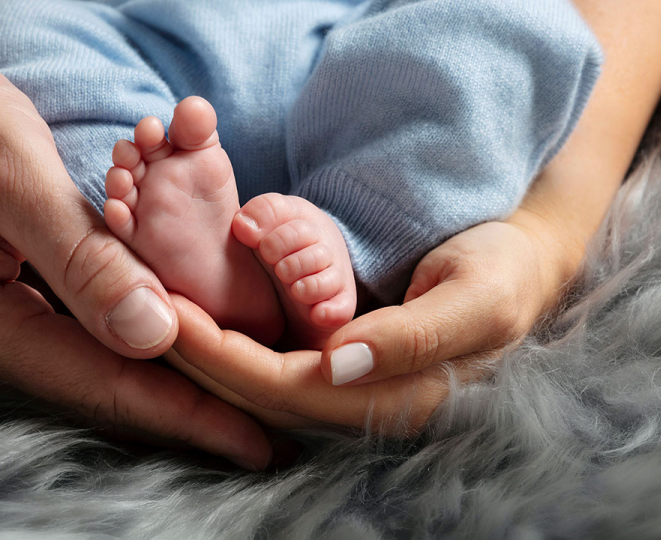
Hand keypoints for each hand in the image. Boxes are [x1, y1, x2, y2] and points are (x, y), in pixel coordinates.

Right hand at [0, 41, 270, 468]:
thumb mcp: (11, 179)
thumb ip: (81, 257)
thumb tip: (154, 331)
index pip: (105, 384)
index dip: (187, 412)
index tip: (255, 437)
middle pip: (109, 382)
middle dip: (191, 402)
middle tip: (271, 420)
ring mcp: (3, 312)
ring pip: (102, 354)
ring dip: (170, 367)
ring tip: (243, 385)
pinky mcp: (13, 286)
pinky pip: (86, 319)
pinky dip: (140, 325)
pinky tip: (183, 328)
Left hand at [166, 211, 577, 430]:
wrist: (521, 258)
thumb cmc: (505, 271)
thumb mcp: (476, 298)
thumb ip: (414, 339)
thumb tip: (340, 362)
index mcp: (395, 397)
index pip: (285, 388)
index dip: (222, 357)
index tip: (168, 316)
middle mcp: (364, 402)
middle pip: (258, 393)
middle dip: (196, 359)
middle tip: (140, 311)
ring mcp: (350, 384)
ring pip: (256, 381)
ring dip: (204, 352)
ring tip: (153, 311)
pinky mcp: (341, 361)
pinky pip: (271, 357)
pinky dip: (230, 338)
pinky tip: (198, 314)